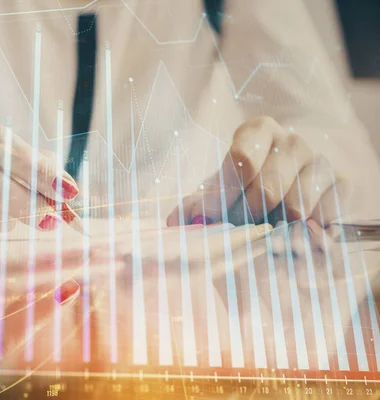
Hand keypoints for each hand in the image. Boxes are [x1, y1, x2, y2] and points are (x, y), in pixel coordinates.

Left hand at [167, 117, 352, 227]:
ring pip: (294, 207)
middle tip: (240, 227)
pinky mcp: (343, 184)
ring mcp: (321, 161)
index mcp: (258, 130)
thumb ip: (197, 203)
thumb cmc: (250, 183)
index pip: (241, 157)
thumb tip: (173, 223)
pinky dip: (303, 235)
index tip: (210, 216)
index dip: (224, 194)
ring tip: (265, 229)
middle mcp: (291, 140)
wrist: (297, 180)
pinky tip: (292, 233)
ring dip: (274, 228)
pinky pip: (322, 218)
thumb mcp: (221, 187)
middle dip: (246, 217)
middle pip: (266, 188)